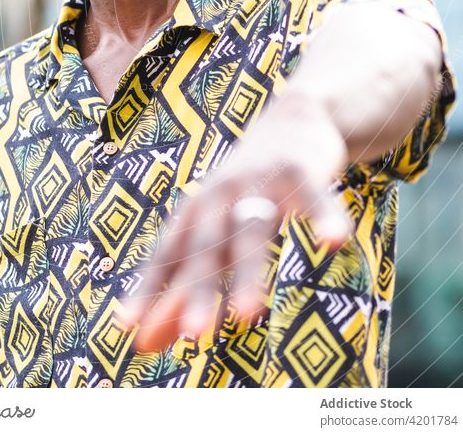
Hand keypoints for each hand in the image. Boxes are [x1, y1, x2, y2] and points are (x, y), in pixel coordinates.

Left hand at [121, 90, 352, 351]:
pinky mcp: (300, 169)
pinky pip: (313, 196)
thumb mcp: (213, 231)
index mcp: (196, 213)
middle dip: (198, 291)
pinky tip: (334, 242)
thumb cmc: (247, 188)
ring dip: (249, 270)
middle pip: (207, 248)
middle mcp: (220, 196)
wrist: (294, 117)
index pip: (168, 256)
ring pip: (253, 228)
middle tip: (193, 337)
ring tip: (248, 315)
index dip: (149, 291)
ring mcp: (260, 181)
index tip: (128, 330)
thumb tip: (141, 345)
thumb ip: (180, 287)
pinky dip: (324, 217)